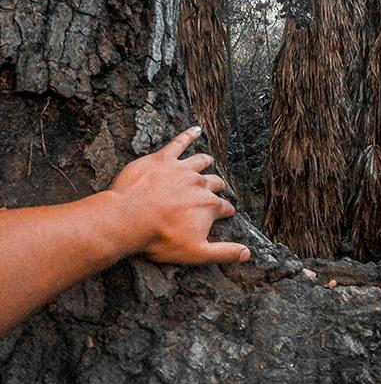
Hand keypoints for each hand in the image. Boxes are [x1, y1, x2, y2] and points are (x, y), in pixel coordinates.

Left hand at [109, 126, 250, 264]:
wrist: (129, 219)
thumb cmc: (161, 238)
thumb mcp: (197, 253)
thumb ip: (224, 252)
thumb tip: (247, 254)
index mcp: (209, 206)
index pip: (225, 207)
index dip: (225, 211)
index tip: (225, 214)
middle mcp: (200, 184)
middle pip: (215, 182)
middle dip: (218, 186)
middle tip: (217, 188)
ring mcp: (182, 169)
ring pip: (200, 161)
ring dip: (206, 162)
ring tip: (208, 161)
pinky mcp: (163, 159)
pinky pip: (179, 142)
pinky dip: (188, 134)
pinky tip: (195, 129)